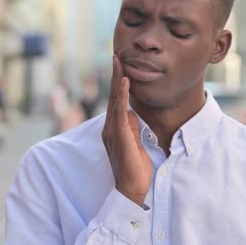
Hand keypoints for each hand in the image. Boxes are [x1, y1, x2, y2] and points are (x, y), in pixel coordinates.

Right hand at [102, 55, 152, 206]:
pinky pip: (119, 110)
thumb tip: (132, 112)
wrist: (131, 188)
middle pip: (112, 96)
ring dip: (117, 79)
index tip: (120, 66)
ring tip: (119, 61)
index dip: (118, 83)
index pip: (116, 101)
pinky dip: (121, 94)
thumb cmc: (135, 168)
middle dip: (115, 75)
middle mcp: (109, 127)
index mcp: (114, 129)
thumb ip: (132, 127)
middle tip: (117, 55)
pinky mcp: (118, 135)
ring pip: (114, 100)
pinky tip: (125, 81)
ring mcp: (112, 131)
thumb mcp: (135, 142)